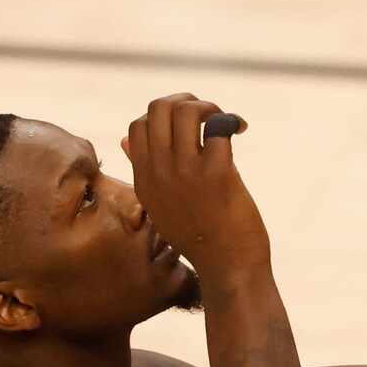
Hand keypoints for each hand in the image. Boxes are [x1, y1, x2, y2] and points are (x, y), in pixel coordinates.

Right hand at [123, 94, 271, 277]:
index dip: (164, 115)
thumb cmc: (199, 234)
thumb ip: (144, 170)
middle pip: (158, 109)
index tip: (189, 126)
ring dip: (210, 107)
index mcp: (145, 180)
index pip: (136, 127)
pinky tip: (241, 128)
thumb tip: (124, 140)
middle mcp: (160, 173)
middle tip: (208, 116)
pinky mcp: (217, 173)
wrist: (228, 266)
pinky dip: (231, 120)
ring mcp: (186, 173)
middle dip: (187, 100)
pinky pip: (219, 127)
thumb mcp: (161, 204)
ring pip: (186, 111)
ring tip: (225, 120)